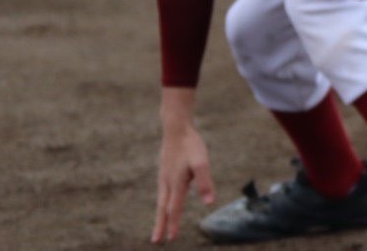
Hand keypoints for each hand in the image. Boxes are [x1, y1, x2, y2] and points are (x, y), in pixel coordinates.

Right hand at [152, 99, 214, 242]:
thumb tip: (210, 203)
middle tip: (157, 241)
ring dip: (161, 215)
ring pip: (161, 201)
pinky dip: (162, 203)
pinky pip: (162, 192)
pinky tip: (165, 203)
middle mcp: (167, 183)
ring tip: (159, 227)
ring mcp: (164, 177)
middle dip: (161, 225)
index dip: (173, 224)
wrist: (176, 127)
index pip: (174, 208)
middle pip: (163, 208)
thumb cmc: (190, 144)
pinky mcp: (165, 171)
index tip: (171, 239)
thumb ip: (205, 182)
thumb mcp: (201, 162)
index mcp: (176, 183)